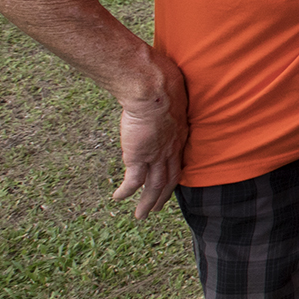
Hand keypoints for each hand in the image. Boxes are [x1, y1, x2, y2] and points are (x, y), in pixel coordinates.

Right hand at [115, 51, 187, 218]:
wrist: (153, 88)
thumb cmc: (161, 83)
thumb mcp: (169, 97)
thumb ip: (166, 105)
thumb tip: (157, 100)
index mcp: (180, 135)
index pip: (178, 161)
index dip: (174, 173)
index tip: (171, 183)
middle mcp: (171, 149)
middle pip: (169, 179)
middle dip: (163, 196)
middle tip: (156, 208)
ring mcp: (156, 155)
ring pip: (154, 187)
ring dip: (147, 202)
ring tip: (141, 215)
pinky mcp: (140, 157)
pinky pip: (133, 182)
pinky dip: (126, 192)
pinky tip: (118, 198)